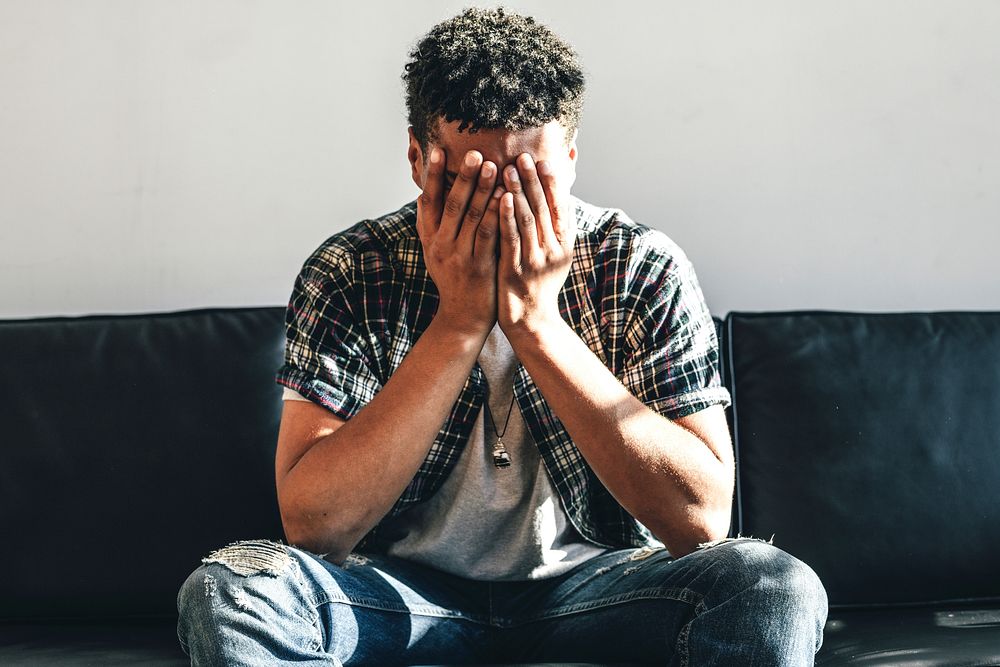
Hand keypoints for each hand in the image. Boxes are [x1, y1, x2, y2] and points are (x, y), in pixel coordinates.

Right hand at [416, 147, 503, 337]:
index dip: (432, 175)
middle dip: (463, 177)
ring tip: (493, 166)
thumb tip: (423, 194)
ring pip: (471, 217)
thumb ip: (431, 224)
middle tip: (473, 153)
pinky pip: (489, 236)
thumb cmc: (454, 279)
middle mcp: (441, 246)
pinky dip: (497, 214)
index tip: (438, 150)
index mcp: (429, 239)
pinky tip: (506, 197)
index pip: (429, 201)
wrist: (462, 318)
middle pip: (451, 205)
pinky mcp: (479, 267)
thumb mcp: (435, 252)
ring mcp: (460, 257)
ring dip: (483, 190)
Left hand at [497, 152, 575, 337]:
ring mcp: (535, 260)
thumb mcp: (556, 255)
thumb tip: (559, 197)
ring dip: (517, 192)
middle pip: (543, 208)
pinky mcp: (516, 270)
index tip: (543, 160)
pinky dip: (505, 215)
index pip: (559, 206)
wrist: (532, 320)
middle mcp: (553, 249)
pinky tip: (499, 198)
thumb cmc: (540, 283)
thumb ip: (557, 227)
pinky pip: (510, 238)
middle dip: (532, 180)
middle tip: (522, 157)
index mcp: (564, 243)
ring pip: (527, 219)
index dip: (552, 183)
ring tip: (507, 169)